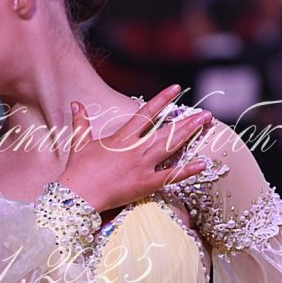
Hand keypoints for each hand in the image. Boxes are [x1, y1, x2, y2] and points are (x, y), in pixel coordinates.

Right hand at [56, 84, 212, 212]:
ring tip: (205, 126)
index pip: (146, 113)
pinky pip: (170, 176)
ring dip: (190, 135)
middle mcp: (136, 149)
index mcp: (122, 137)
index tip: (176, 88)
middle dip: (187, 121)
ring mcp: (143, 166)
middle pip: (166, 130)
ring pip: (171, 147)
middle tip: (205, 114)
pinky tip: (202, 164)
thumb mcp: (80, 143)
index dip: (162, 99)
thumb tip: (75, 104)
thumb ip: (81, 122)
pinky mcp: (146, 184)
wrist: (79, 194)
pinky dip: (187, 170)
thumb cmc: (79, 170)